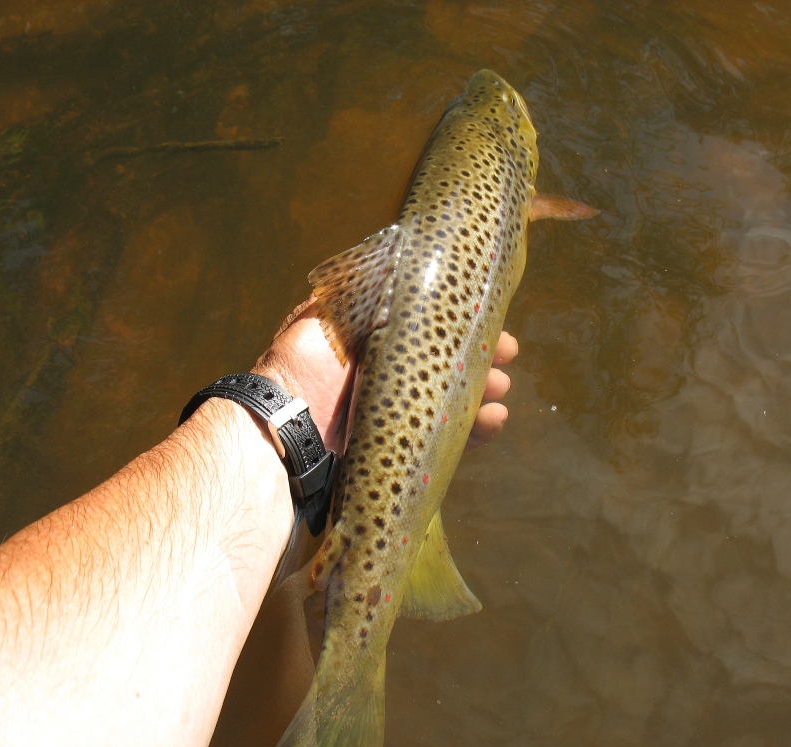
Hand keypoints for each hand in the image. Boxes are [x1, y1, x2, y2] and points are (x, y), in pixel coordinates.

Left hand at [253, 297, 516, 451]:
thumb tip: (396, 254)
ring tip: (500, 388)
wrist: (284, 436)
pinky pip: (446, 438)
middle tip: (507, 354)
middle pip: (444, 361)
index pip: (425, 324)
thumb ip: (362, 293)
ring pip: (451, 399)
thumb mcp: (328, 317)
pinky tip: (494, 420)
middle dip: (480, 356)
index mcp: (370, 341)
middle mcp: (384, 374)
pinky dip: (473, 430)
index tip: (489, 315)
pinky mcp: (400, 448)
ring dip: (482, 391)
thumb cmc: (303, 368)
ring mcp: (393, 413)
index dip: (459, 318)